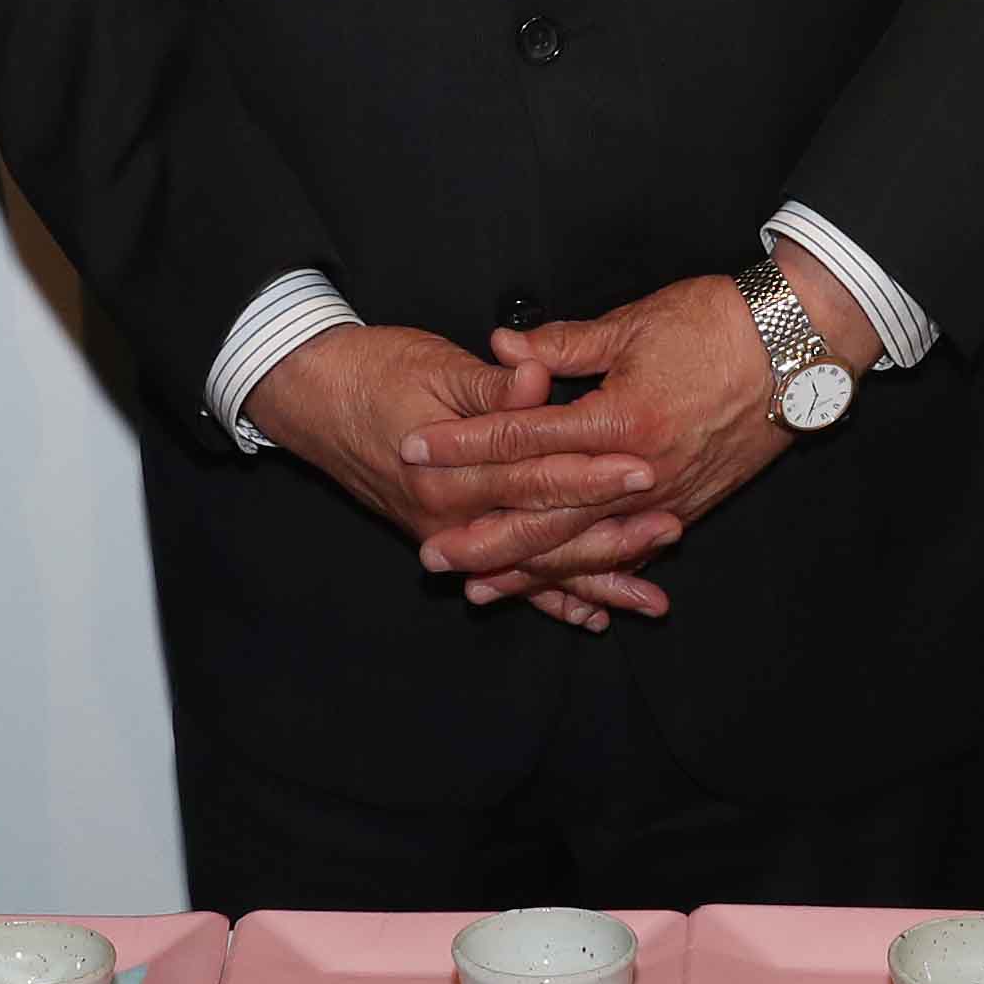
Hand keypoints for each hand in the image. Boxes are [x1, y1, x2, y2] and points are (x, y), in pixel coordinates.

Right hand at [248, 324, 677, 632]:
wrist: (313, 396)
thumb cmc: (375, 371)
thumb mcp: (435, 366)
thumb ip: (492, 385)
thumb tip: (537, 377)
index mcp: (452, 469)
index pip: (535, 474)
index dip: (591, 473)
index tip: (644, 469)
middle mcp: (451, 514)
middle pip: (543, 533)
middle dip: (610, 538)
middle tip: (671, 531)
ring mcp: (449, 534)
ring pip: (532, 568)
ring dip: (592, 583)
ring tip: (649, 601)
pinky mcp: (448, 539)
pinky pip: (506, 580)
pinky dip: (548, 599)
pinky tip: (590, 617)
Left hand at [425, 249, 861, 609]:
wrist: (801, 346)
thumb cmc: (718, 324)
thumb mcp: (635, 324)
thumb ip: (565, 344)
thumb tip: (504, 349)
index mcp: (619, 419)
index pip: (522, 438)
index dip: (464, 445)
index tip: (415, 452)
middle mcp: (640, 470)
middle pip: (546, 515)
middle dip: (484, 539)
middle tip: (431, 558)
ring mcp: (667, 496)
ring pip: (585, 546)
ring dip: (530, 572)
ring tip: (480, 588)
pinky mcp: (692, 505)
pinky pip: (630, 549)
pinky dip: (593, 574)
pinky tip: (562, 591)